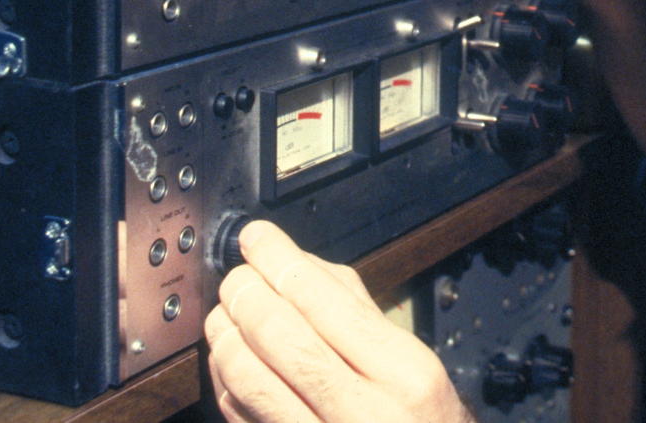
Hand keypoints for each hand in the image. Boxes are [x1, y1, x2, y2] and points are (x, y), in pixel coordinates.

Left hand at [204, 221, 472, 422]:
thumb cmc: (420, 420)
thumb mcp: (412, 361)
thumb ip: (358, 309)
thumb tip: (297, 262)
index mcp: (403, 372)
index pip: (327, 302)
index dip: (281, 261)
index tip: (258, 239)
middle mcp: (364, 412)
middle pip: (281, 336)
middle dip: (247, 293)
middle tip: (237, 275)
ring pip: (248, 378)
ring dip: (226, 335)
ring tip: (225, 313)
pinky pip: (239, 414)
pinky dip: (225, 378)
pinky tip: (230, 358)